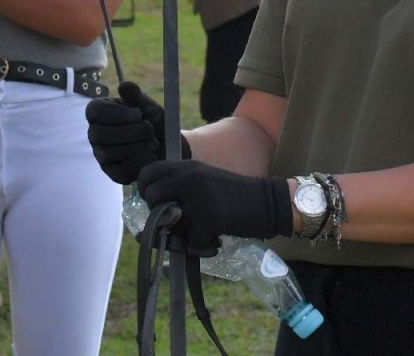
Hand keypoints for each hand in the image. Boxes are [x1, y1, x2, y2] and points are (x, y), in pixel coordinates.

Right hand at [86, 81, 169, 184]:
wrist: (167, 145)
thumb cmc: (153, 121)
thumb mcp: (148, 106)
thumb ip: (136, 96)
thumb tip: (124, 86)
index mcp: (100, 112)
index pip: (93, 111)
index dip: (116, 114)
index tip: (138, 114)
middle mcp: (95, 133)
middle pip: (98, 134)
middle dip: (129, 132)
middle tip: (149, 130)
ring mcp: (101, 155)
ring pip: (108, 153)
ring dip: (136, 147)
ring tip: (153, 142)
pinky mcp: (111, 172)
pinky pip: (119, 170)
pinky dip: (139, 162)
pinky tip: (150, 155)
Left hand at [136, 160, 290, 247]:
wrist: (268, 203)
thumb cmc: (233, 196)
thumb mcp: (203, 181)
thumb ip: (178, 190)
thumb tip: (149, 213)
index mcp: (186, 166)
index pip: (147, 172)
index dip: (145, 190)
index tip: (156, 202)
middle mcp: (189, 177)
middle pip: (152, 197)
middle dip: (159, 215)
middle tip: (178, 221)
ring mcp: (199, 197)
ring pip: (168, 223)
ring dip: (182, 235)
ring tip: (201, 231)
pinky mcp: (209, 217)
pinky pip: (190, 241)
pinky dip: (202, 247)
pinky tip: (215, 239)